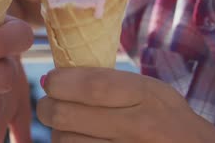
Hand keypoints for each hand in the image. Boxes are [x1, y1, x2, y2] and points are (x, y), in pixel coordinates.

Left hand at [36, 68, 214, 142]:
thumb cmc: (167, 118)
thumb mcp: (150, 90)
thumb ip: (110, 81)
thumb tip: (57, 78)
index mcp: (147, 97)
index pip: (92, 87)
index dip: (61, 82)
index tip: (51, 80)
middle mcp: (137, 127)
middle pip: (68, 116)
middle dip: (48, 107)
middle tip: (49, 103)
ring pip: (65, 141)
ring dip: (58, 131)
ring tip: (67, 125)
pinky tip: (78, 140)